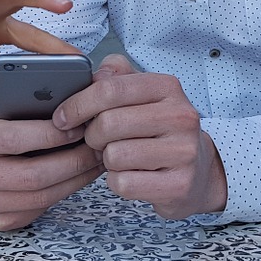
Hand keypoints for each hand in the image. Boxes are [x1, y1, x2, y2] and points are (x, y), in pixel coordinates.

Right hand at [0, 80, 103, 229]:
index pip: (13, 139)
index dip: (51, 134)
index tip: (79, 124)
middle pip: (33, 175)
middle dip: (73, 160)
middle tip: (97, 144)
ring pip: (42, 196)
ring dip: (77, 177)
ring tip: (96, 158)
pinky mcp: (0, 219)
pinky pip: (41, 209)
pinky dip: (68, 191)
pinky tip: (82, 174)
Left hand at [56, 54, 227, 218]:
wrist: (198, 171)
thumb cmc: (158, 130)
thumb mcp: (142, 94)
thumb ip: (116, 76)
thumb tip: (94, 75)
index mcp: (167, 87)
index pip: (109, 89)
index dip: (77, 104)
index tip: (62, 117)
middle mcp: (181, 116)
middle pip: (107, 123)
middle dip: (92, 136)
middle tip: (98, 141)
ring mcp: (183, 152)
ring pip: (114, 155)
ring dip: (107, 160)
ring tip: (120, 157)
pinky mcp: (179, 185)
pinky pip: (123, 184)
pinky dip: (118, 182)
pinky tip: (132, 176)